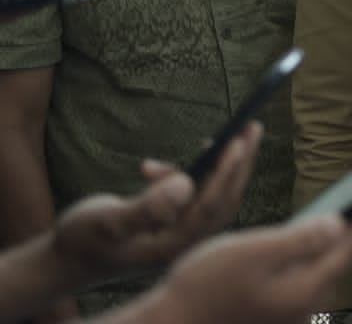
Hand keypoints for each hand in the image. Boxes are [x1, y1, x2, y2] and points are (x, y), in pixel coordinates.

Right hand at [49, 122, 262, 288]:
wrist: (66, 259)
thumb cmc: (83, 240)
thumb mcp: (107, 221)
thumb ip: (146, 207)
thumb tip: (184, 184)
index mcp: (172, 246)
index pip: (210, 206)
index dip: (226, 173)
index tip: (238, 142)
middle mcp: (184, 243)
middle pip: (223, 199)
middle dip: (239, 162)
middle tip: (252, 126)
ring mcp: (181, 235)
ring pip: (211, 195)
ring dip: (217, 165)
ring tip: (214, 137)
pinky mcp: (175, 226)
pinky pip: (193, 196)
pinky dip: (182, 178)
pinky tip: (149, 169)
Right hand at [139, 208, 351, 323]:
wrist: (172, 323)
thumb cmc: (206, 285)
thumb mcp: (253, 251)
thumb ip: (300, 239)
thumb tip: (339, 224)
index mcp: (305, 289)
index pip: (349, 248)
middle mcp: (305, 307)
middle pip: (338, 261)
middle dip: (351, 230)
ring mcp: (291, 316)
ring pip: (320, 272)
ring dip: (329, 245)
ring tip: (335, 216)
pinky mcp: (276, 316)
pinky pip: (302, 282)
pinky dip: (309, 259)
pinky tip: (299, 245)